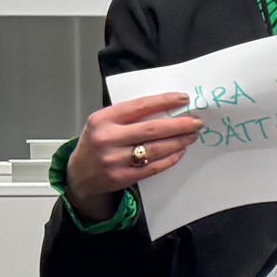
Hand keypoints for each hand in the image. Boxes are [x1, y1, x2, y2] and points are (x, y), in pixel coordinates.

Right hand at [62, 91, 202, 215]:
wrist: (80, 174)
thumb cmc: (97, 142)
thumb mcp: (104, 123)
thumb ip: (128, 116)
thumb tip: (167, 108)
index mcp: (102, 119)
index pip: (139, 106)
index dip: (164, 102)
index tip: (184, 99)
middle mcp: (107, 138)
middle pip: (152, 129)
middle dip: (179, 125)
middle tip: (196, 122)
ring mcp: (114, 160)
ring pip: (155, 149)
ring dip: (178, 142)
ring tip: (192, 136)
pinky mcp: (122, 177)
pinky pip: (154, 167)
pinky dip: (170, 158)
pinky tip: (180, 151)